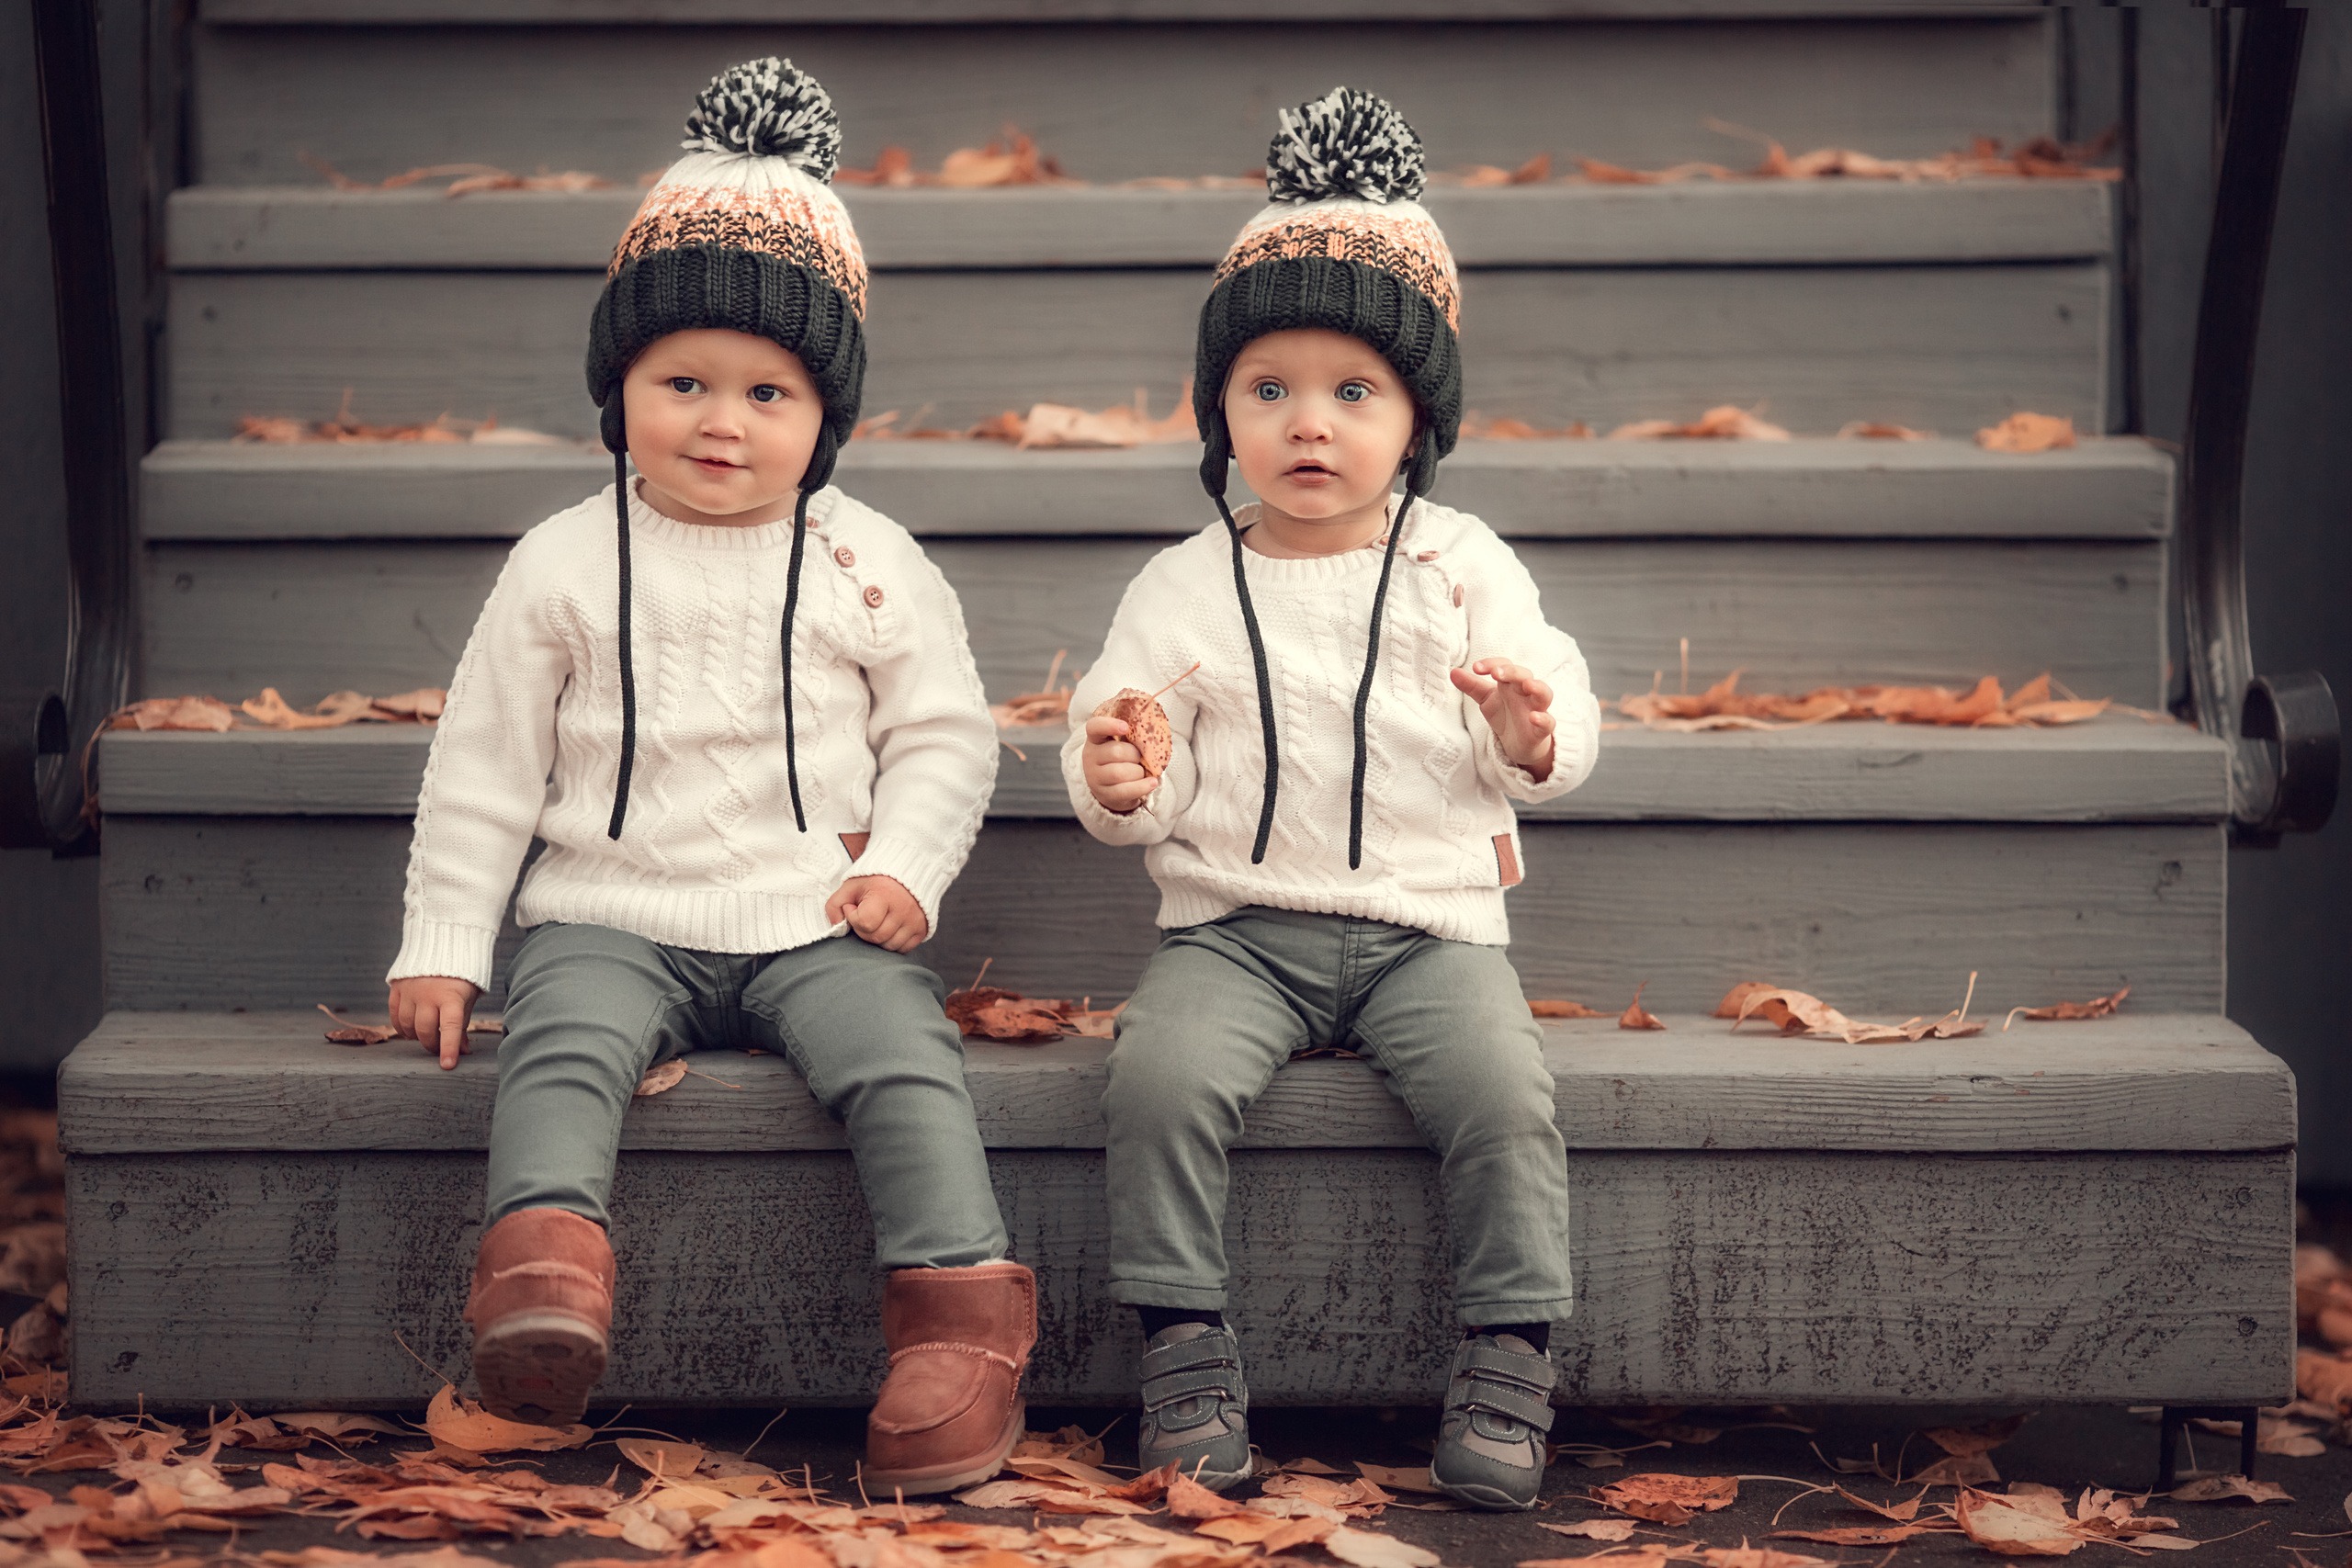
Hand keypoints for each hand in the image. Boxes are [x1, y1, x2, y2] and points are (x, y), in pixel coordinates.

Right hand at [389, 975, 482, 1070]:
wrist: (444, 944)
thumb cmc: (461, 976)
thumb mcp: (468, 998)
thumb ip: (463, 1024)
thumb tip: (463, 1051)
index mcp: (451, 997)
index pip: (451, 1027)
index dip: (449, 1048)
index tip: (447, 1066)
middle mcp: (428, 994)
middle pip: (425, 1030)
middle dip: (432, 1045)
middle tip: (439, 1048)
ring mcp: (410, 991)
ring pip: (407, 1025)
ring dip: (416, 1036)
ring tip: (426, 1036)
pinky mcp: (397, 988)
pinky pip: (394, 1015)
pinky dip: (401, 1028)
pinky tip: (409, 1030)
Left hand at [826, 874, 927, 952]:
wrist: (906, 873)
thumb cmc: (874, 881)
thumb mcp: (851, 886)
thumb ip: (835, 904)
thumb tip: (837, 927)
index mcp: (884, 894)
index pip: (865, 922)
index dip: (853, 918)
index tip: (854, 907)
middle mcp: (903, 909)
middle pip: (876, 937)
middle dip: (864, 930)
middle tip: (865, 915)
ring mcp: (915, 920)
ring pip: (889, 946)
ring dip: (878, 938)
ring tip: (878, 921)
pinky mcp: (922, 929)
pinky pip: (903, 948)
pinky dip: (892, 942)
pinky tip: (889, 928)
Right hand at [1082, 714, 1159, 814]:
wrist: (1111, 787)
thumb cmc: (1120, 759)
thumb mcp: (1121, 744)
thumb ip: (1131, 736)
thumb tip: (1152, 736)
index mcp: (1095, 739)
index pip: (1094, 727)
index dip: (1109, 725)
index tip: (1126, 727)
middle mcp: (1091, 757)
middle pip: (1116, 752)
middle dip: (1135, 755)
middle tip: (1140, 758)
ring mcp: (1095, 777)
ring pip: (1120, 773)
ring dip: (1138, 772)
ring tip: (1141, 772)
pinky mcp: (1105, 794)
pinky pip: (1125, 791)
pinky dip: (1142, 786)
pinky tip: (1152, 783)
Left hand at [1451, 658, 1555, 780]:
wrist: (1518, 743)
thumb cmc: (1505, 715)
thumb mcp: (1485, 699)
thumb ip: (1471, 686)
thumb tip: (1453, 672)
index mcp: (1510, 683)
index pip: (1505, 666)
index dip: (1492, 664)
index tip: (1476, 668)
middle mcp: (1525, 693)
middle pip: (1525, 675)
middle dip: (1512, 672)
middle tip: (1497, 673)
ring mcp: (1536, 709)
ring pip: (1544, 693)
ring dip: (1538, 687)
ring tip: (1527, 685)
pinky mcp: (1541, 730)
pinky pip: (1548, 722)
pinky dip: (1543, 719)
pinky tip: (1534, 717)